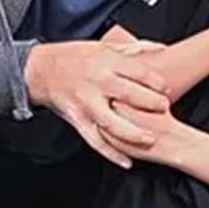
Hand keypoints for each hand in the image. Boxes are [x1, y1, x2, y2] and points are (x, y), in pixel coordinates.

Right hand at [23, 40, 169, 167]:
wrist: (42, 70)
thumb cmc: (76, 57)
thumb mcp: (105, 47)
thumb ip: (135, 49)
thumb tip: (163, 49)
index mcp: (106, 62)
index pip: (138, 72)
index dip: (156, 82)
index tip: (166, 89)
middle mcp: (97, 82)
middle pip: (129, 95)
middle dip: (150, 104)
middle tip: (165, 109)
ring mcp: (86, 102)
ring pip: (112, 122)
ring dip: (133, 133)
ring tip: (150, 139)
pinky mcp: (77, 119)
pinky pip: (95, 140)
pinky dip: (111, 153)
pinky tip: (126, 161)